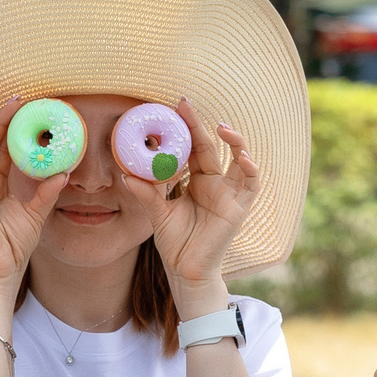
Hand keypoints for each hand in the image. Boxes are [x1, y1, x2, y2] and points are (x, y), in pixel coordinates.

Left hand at [122, 98, 259, 302]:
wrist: (187, 271)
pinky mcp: (239, 208)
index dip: (187, 127)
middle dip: (201, 125)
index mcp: (196, 180)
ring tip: (223, 128)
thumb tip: (125, 174)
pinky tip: (243, 159)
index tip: (176, 106)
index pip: (193, 147)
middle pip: (212, 147)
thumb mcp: (157, 214)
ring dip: (235, 142)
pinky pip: (251, 185)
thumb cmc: (175, 243)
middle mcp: (215, 183)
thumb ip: (146, 194)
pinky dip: (250, 170)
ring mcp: (229, 194)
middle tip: (186, 105)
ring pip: (239, 160)